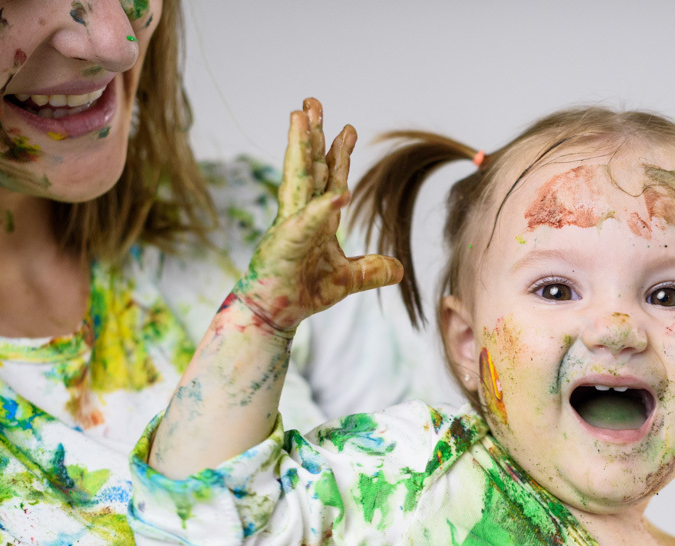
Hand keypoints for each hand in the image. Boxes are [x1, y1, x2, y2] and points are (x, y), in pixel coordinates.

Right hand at [235, 97, 402, 331]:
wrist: (275, 314)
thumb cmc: (303, 292)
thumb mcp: (348, 280)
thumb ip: (371, 270)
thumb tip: (398, 269)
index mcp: (315, 219)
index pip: (328, 179)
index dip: (337, 153)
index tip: (347, 128)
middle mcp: (300, 215)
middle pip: (308, 167)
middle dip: (311, 134)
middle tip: (312, 103)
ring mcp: (290, 226)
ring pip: (297, 180)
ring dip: (300, 148)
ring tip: (299, 118)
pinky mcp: (285, 244)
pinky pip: (307, 224)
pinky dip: (322, 210)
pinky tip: (338, 195)